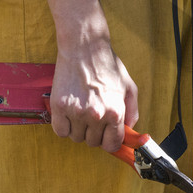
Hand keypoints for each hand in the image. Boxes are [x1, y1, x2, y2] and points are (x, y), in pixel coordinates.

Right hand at [50, 37, 137, 153]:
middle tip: (93, 116)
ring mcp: (76, 112)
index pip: (112, 145)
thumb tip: (128, 130)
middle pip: (93, 143)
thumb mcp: (128, 86)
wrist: (84, 47)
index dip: (110, 142)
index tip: (106, 137)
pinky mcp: (59, 107)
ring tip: (81, 109)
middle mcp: (96, 115)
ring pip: (76, 138)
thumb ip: (132, 111)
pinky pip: (60, 132)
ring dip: (79, 129)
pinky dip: (64, 126)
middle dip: (94, 133)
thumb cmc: (107, 65)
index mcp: (115, 111)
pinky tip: (69, 112)